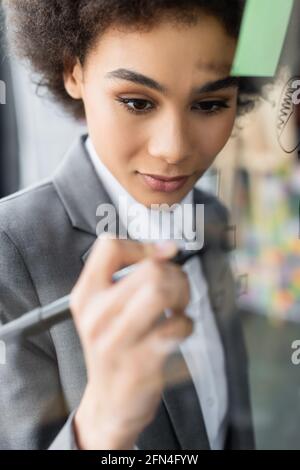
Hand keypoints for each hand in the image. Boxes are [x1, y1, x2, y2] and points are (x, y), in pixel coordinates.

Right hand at [70, 236, 192, 449]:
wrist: (109, 402)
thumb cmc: (114, 349)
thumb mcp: (103, 310)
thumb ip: (126, 277)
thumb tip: (165, 248)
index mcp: (85, 296)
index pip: (109, 247)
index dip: (142, 246)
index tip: (161, 256)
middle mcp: (96, 316)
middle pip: (149, 270)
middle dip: (175, 276)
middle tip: (177, 291)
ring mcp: (116, 341)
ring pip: (161, 292)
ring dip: (182, 296)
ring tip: (177, 308)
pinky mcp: (140, 362)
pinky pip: (176, 326)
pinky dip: (186, 325)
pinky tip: (177, 330)